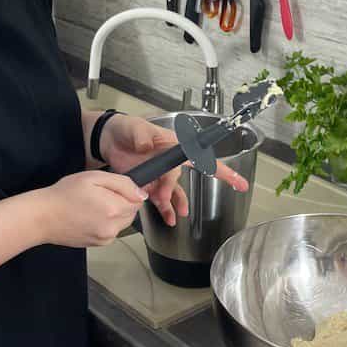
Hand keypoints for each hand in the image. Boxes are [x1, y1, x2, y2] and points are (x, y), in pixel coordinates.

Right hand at [39, 171, 147, 247]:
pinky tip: (88, 216)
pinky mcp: (98, 244)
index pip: (137, 200)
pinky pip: (110, 231)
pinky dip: (104, 223)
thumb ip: (123, 184)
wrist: (42, 217)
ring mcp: (106, 238)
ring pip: (121, 223)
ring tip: (91, 206)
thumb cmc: (64, 194)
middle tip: (97, 195)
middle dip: (120, 203)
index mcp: (115, 209)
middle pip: (131, 213)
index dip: (125, 192)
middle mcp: (113, 228)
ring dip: (113, 214)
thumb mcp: (94, 178)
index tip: (108, 189)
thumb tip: (142, 194)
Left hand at [100, 114, 249, 226]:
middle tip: (160, 194)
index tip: (238, 182)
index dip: (222, 170)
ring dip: (174, 204)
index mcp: (173, 145)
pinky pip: (161, 199)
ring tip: (173, 215)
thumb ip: (142, 135)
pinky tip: (168, 218)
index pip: (202, 157)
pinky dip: (165, 209)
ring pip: (174, 192)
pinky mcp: (150, 184)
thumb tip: (147, 144)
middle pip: (179, 178)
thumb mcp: (135, 128)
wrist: (108, 141)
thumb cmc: (126, 129)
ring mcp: (161, 174)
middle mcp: (170, 161)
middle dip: (171, 189)